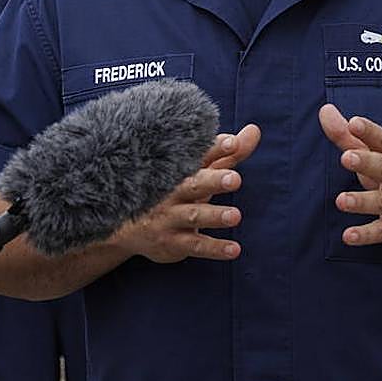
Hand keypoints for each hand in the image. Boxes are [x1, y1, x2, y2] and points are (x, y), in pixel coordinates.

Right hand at [116, 124, 260, 263]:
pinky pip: (195, 245)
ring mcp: (170, 217)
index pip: (199, 155)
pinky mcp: (172, 242)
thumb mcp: (200, 172)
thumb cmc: (175, 192)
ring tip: (235, 215)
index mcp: (180, 170)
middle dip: (214, 180)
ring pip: (193, 215)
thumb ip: (227, 155)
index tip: (232, 143)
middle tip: (235, 179)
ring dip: (214, 215)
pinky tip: (234, 249)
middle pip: (194, 183)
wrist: (126, 228)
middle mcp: (173, 191)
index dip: (216, 148)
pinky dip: (214, 248)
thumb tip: (255, 130)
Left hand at [319, 104, 381, 247]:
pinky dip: (365, 234)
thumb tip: (325, 111)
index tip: (354, 123)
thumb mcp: (380, 156)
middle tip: (346, 157)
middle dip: (366, 162)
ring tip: (341, 200)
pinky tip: (348, 236)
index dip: (370, 132)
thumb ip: (350, 138)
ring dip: (362, 201)